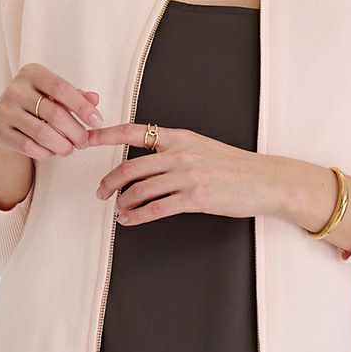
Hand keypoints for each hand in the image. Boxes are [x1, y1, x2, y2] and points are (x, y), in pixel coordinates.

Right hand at [0, 62, 104, 160]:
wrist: (2, 119)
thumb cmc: (37, 102)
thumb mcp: (55, 94)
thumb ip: (76, 95)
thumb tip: (95, 99)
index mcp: (32, 73)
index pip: (60, 88)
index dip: (82, 106)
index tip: (97, 121)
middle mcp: (16, 89)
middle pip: (54, 113)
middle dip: (75, 131)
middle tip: (85, 141)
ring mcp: (4, 110)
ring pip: (42, 133)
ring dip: (62, 145)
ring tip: (71, 149)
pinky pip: (28, 146)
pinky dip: (46, 152)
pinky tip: (53, 152)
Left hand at [88, 124, 278, 225]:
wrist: (265, 180)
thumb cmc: (235, 166)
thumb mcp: (203, 147)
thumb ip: (176, 149)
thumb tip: (149, 159)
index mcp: (180, 137)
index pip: (134, 131)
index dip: (105, 134)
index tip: (85, 139)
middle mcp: (180, 153)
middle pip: (130, 166)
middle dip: (108, 182)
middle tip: (100, 192)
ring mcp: (187, 176)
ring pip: (139, 190)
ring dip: (122, 203)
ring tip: (118, 210)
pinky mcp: (195, 199)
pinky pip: (155, 209)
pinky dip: (136, 217)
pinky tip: (129, 221)